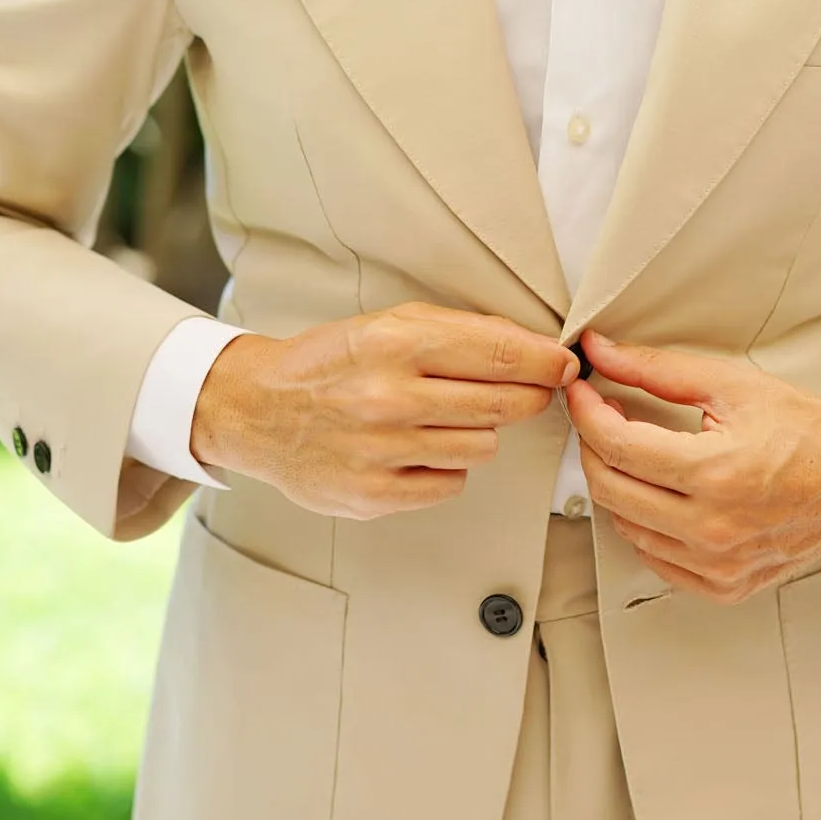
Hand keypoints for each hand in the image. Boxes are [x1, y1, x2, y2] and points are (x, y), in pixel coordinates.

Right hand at [190, 303, 579, 519]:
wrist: (255, 410)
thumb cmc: (329, 364)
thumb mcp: (387, 325)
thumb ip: (459, 332)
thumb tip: (534, 349)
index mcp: (396, 344)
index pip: (501, 354)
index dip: (546, 363)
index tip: (565, 367)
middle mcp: (389, 397)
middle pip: (503, 404)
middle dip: (527, 397)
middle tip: (526, 393)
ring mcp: (381, 450)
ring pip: (482, 448)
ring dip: (476, 433)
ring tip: (443, 420)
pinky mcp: (374, 494)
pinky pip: (450, 484)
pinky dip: (444, 468)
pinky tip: (417, 450)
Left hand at [566, 330, 820, 602]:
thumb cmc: (806, 431)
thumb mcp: (732, 385)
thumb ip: (658, 370)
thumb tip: (600, 351)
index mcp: (716, 473)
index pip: (618, 446)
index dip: (587, 413)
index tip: (583, 392)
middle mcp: (713, 528)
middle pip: (610, 489)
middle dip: (593, 447)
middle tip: (602, 418)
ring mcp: (718, 564)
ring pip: (626, 527)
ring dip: (617, 486)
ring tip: (633, 454)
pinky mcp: (723, 585)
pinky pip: (655, 559)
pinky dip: (644, 525)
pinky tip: (659, 496)